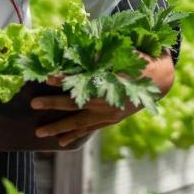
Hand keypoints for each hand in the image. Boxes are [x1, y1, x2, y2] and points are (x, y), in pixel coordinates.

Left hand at [31, 52, 175, 146]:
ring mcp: (109, 114)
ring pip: (80, 122)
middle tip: (34, 103)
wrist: (160, 79)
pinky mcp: (111, 120)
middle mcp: (109, 102)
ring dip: (59, 127)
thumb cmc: (138, 60)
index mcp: (111, 82)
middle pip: (76, 104)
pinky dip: (75, 135)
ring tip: (39, 132)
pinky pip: (90, 129)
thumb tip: (74, 53)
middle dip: (53, 103)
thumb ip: (98, 55)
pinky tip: (60, 142)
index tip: (47, 77)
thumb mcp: (122, 52)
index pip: (82, 81)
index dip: (64, 79)